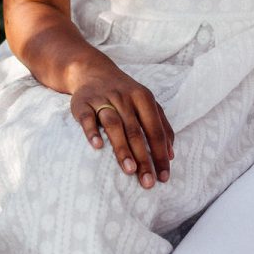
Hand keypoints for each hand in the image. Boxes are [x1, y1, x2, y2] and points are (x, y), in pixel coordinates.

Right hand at [70, 71, 174, 187]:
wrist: (93, 71)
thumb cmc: (125, 93)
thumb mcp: (146, 102)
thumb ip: (161, 125)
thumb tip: (171, 155)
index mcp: (143, 98)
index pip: (155, 130)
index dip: (160, 153)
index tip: (163, 176)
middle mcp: (124, 98)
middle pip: (136, 131)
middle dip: (144, 158)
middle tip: (148, 182)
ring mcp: (102, 99)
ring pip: (114, 125)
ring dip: (122, 148)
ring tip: (130, 170)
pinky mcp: (82, 103)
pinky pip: (87, 118)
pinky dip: (92, 131)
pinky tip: (97, 147)